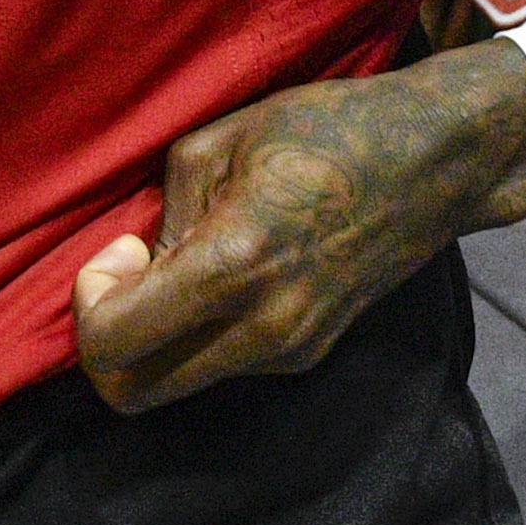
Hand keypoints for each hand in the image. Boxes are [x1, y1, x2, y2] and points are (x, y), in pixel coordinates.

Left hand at [72, 38, 525, 410]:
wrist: (435, 161)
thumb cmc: (328, 129)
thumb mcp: (217, 144)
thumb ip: (162, 215)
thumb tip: (143, 263)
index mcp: (232, 265)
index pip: (112, 342)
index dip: (90, 300)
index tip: (120, 250)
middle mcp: (260, 327)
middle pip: (132, 394)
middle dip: (108, 343)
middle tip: (132, 275)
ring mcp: (289, 349)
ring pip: (177, 381)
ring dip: (159, 335)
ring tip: (190, 261)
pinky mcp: (307, 354)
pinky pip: (223, 362)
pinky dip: (202, 330)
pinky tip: (233, 271)